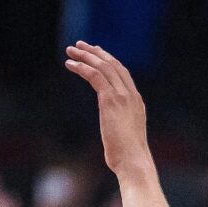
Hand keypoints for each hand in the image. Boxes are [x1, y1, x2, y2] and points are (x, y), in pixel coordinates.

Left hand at [65, 43, 149, 173]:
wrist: (134, 161)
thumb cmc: (129, 157)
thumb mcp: (126, 137)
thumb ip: (120, 127)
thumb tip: (115, 134)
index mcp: (136, 102)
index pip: (123, 74)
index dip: (108, 61)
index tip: (96, 54)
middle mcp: (132, 95)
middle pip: (114, 65)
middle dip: (96, 53)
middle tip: (80, 45)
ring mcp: (123, 96)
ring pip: (104, 67)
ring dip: (86, 56)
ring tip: (71, 50)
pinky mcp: (110, 100)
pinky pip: (95, 76)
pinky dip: (82, 67)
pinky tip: (70, 64)